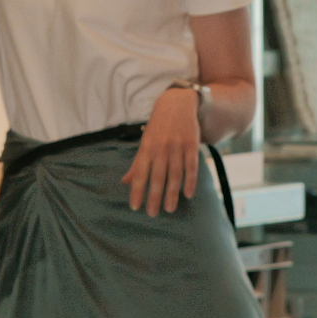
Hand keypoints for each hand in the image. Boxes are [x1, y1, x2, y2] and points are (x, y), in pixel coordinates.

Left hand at [125, 87, 204, 216]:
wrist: (177, 103)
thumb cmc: (158, 128)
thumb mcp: (145, 143)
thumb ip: (137, 164)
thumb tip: (125, 182)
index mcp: (146, 148)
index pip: (140, 173)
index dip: (137, 191)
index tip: (135, 207)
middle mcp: (161, 148)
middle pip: (157, 176)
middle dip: (154, 196)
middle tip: (152, 214)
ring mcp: (177, 146)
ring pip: (175, 174)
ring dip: (172, 193)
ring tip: (169, 209)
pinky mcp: (191, 144)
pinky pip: (191, 166)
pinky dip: (190, 181)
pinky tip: (188, 194)